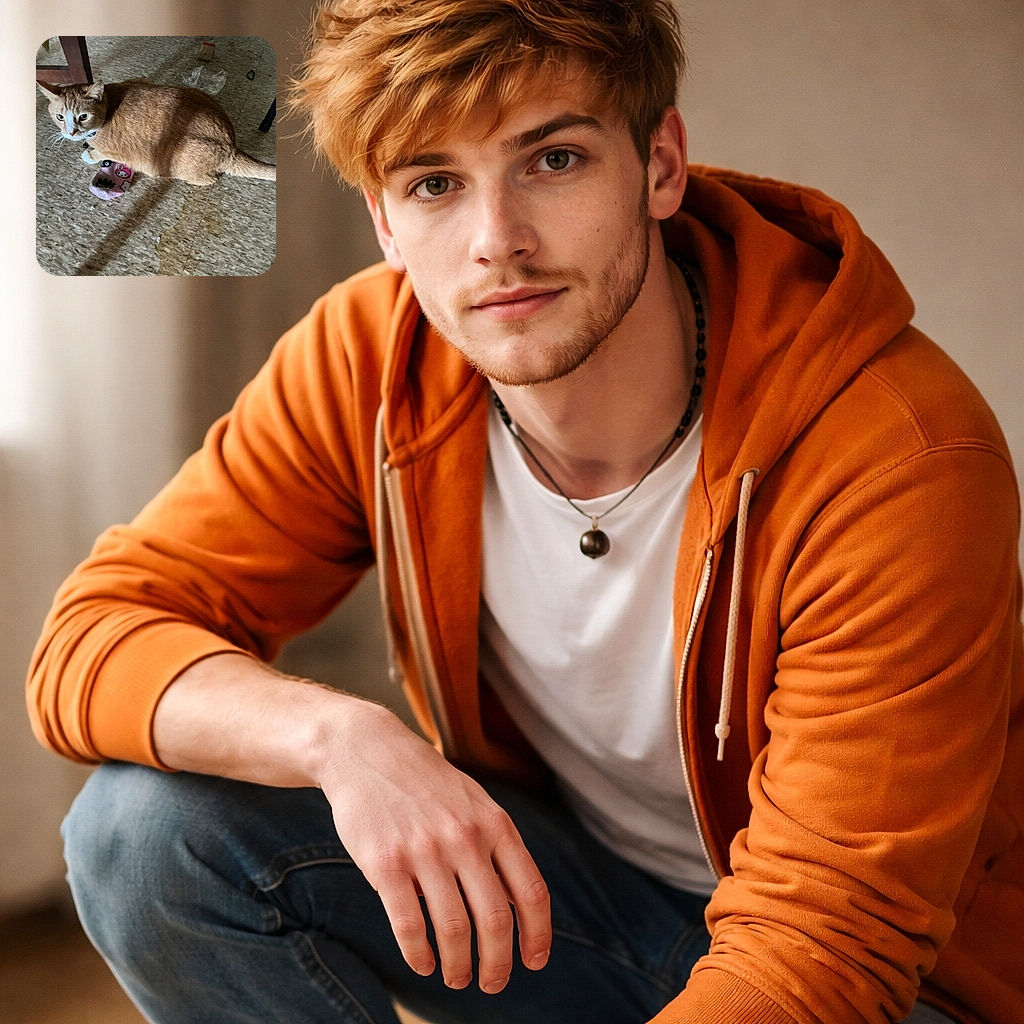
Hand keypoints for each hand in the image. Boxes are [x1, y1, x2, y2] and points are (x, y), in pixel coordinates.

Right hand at [319, 701, 551, 993]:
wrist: (367, 750)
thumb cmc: (425, 782)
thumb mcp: (474, 801)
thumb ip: (496, 845)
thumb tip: (518, 904)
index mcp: (495, 824)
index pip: (531, 891)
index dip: (538, 935)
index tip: (534, 962)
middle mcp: (465, 837)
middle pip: (495, 920)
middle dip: (498, 963)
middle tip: (492, 983)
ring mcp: (425, 850)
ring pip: (454, 929)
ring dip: (459, 966)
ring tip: (457, 978)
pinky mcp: (386, 863)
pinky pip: (409, 925)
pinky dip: (419, 955)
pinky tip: (423, 963)